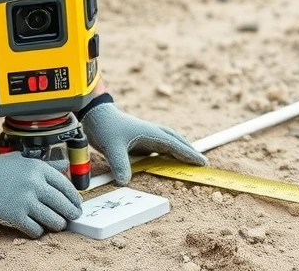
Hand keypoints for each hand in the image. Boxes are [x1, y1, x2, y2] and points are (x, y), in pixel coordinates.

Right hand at [0, 152, 82, 236]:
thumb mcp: (23, 159)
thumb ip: (47, 164)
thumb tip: (65, 165)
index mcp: (39, 169)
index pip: (66, 186)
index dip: (74, 198)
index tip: (76, 204)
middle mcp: (35, 184)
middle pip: (64, 205)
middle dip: (70, 214)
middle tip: (72, 218)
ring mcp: (26, 201)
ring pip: (53, 220)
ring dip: (57, 224)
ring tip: (56, 224)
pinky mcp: (15, 216)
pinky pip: (36, 230)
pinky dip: (38, 231)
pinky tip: (36, 228)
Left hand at [81, 103, 206, 184]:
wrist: (96, 114)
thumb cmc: (106, 127)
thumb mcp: (111, 147)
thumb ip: (119, 164)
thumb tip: (125, 183)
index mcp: (151, 133)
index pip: (174, 145)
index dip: (189, 154)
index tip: (202, 162)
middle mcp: (152, 133)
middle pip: (177, 141)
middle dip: (189, 151)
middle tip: (202, 162)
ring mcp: (147, 135)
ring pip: (169, 142)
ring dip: (180, 150)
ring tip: (190, 160)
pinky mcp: (141, 138)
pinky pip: (160, 146)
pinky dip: (169, 152)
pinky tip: (168, 159)